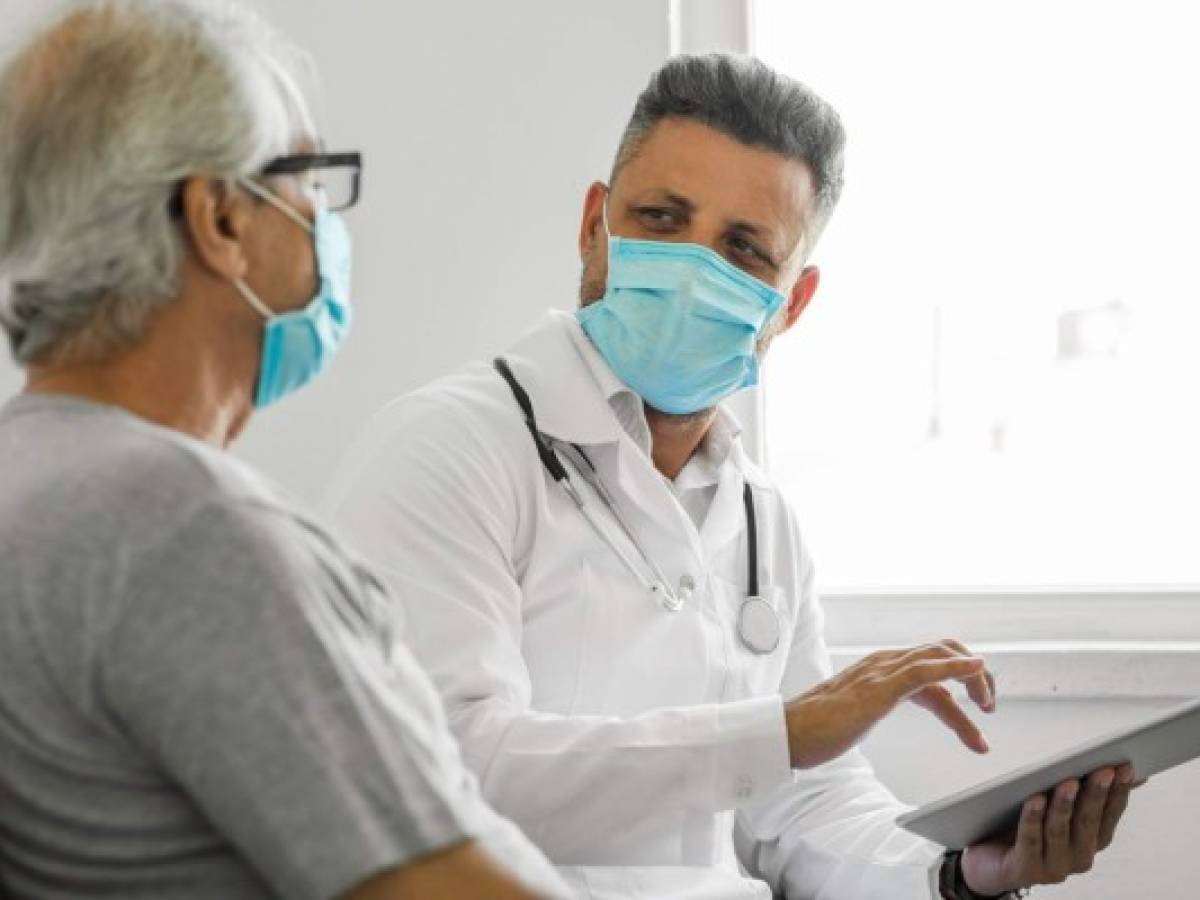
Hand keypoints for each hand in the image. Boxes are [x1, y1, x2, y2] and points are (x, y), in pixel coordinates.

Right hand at [783, 640, 994, 768]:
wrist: (787, 734)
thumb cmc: (819, 727)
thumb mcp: (861, 714)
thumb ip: (881, 704)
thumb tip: (897, 710)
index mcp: (880, 667)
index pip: (932, 662)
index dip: (962, 679)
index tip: (978, 709)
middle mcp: (884, 662)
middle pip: (943, 650)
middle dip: (975, 674)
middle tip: (989, 706)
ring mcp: (880, 672)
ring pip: (939, 658)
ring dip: (973, 678)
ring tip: (989, 706)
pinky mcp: (878, 689)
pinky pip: (924, 670)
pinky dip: (954, 667)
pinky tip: (974, 671)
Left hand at [960, 764, 1140, 895]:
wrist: (990, 861)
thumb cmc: (1028, 828)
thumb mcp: (1059, 807)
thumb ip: (1086, 791)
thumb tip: (1126, 770)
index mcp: (1090, 841)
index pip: (1109, 816)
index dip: (1118, 792)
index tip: (1123, 768)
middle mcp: (1077, 857)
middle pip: (1087, 823)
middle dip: (1096, 795)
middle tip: (1102, 771)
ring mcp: (1053, 867)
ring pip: (1059, 831)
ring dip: (1065, 805)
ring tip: (1068, 782)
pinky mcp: (1025, 869)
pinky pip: (1030, 840)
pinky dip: (1033, 819)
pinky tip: (1034, 800)